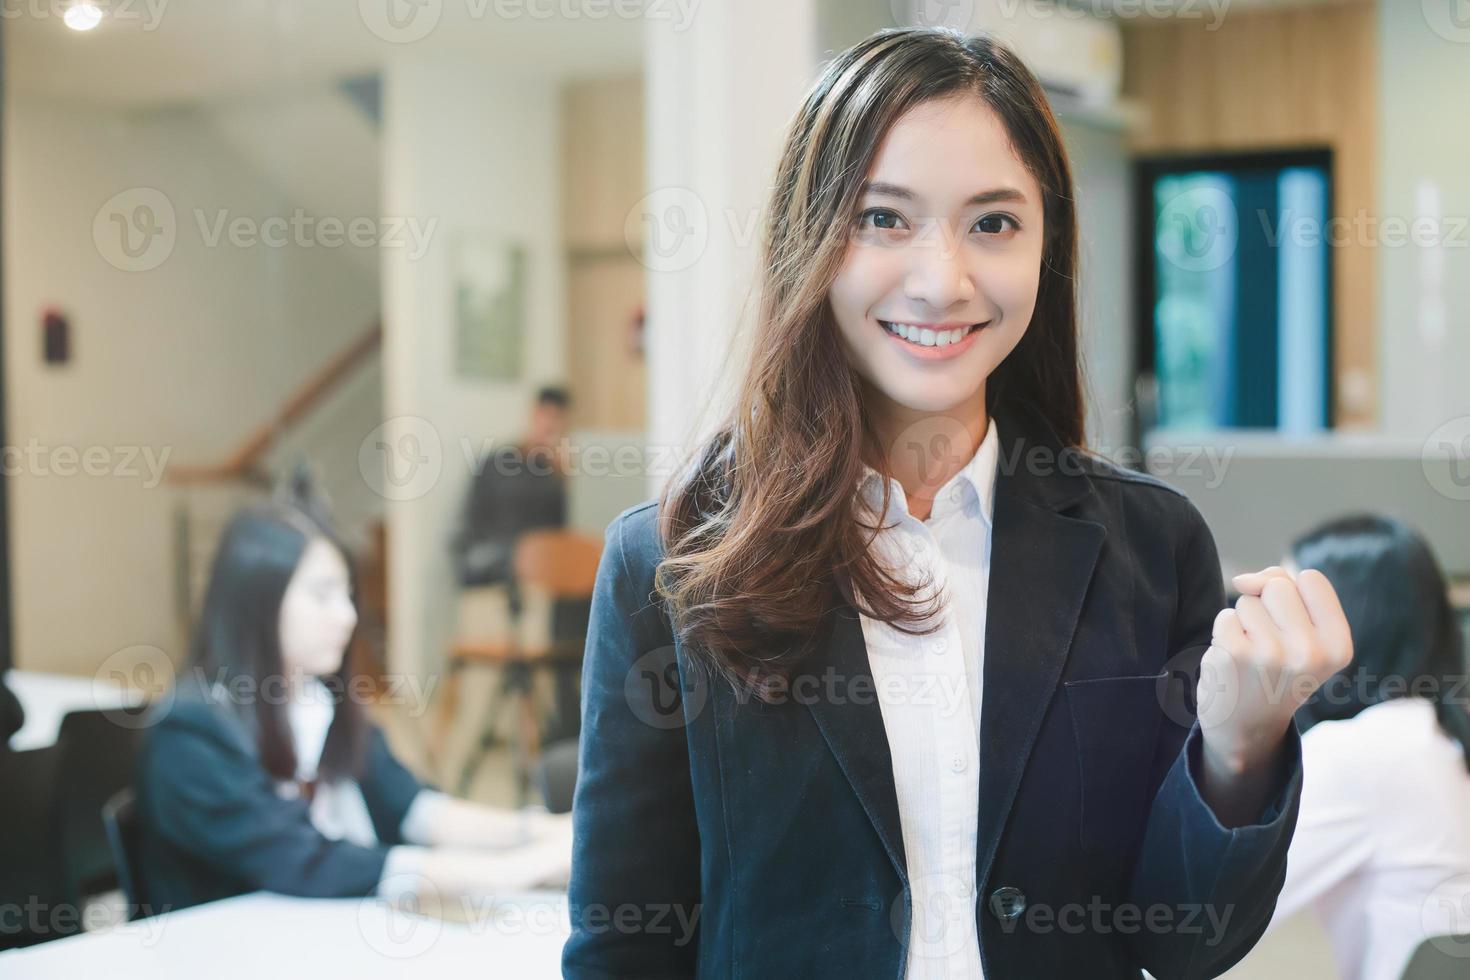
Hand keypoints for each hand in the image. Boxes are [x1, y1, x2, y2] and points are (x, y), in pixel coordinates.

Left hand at [1197, 565, 1352, 772]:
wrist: (1247, 725)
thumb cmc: (1277, 669)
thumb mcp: (1304, 634)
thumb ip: (1284, 588)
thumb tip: (1243, 580)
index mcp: (1339, 646)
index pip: (1312, 579)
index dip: (1295, 595)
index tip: (1295, 628)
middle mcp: (1311, 652)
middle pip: (1277, 585)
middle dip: (1267, 606)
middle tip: (1270, 643)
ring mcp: (1271, 654)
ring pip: (1248, 600)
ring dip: (1245, 622)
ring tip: (1253, 655)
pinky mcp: (1235, 655)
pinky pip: (1225, 616)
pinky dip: (1225, 634)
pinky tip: (1234, 662)